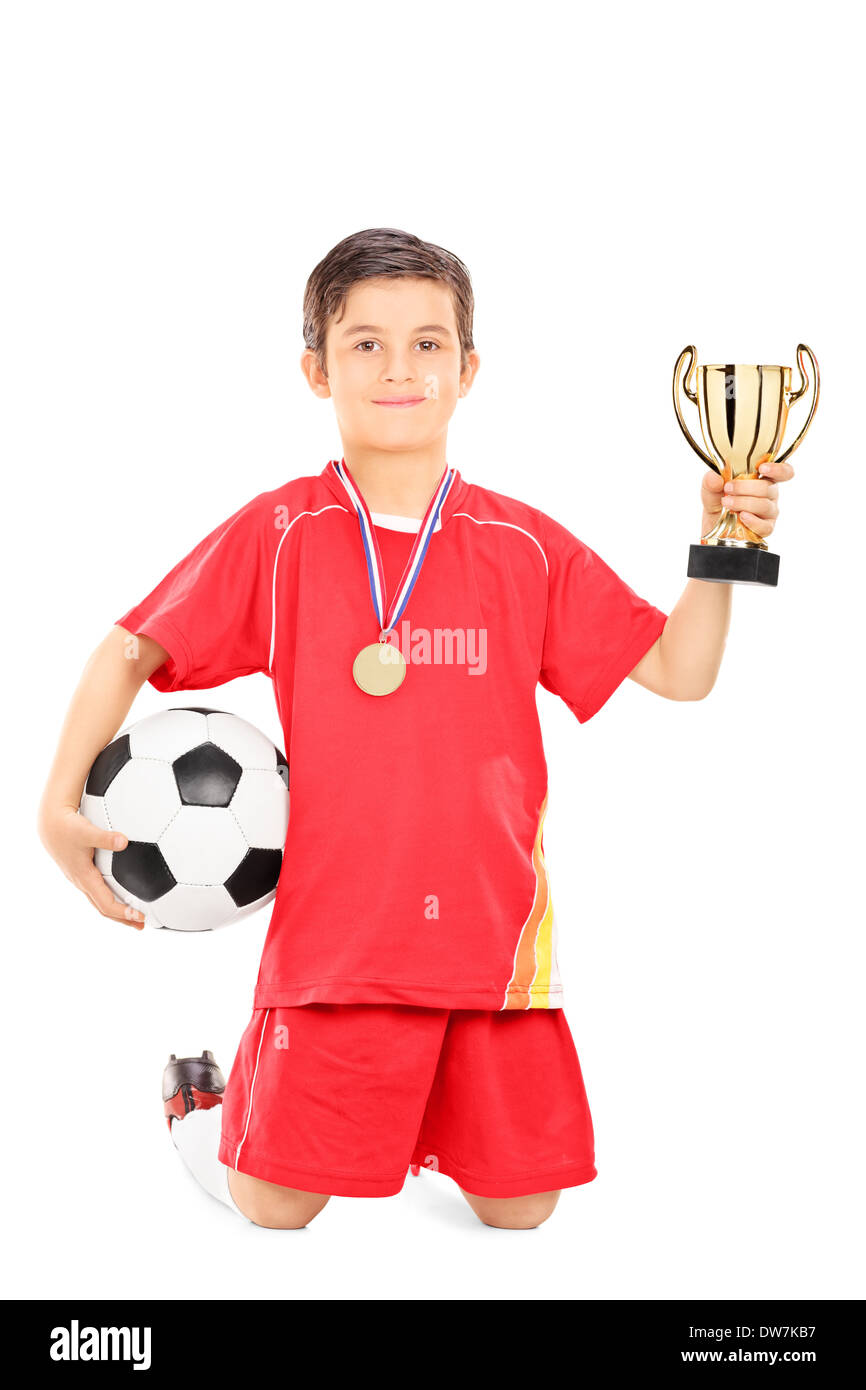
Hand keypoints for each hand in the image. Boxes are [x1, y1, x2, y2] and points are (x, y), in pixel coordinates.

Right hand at [37, 803, 145, 927]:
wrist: (50, 824)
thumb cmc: (67, 828)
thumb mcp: (87, 831)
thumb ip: (106, 838)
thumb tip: (124, 842)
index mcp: (84, 877)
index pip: (105, 904)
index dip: (123, 913)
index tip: (140, 916)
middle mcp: (82, 882)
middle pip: (103, 908)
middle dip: (122, 919)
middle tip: (141, 925)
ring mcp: (80, 879)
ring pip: (99, 901)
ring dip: (116, 910)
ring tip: (133, 916)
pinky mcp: (81, 872)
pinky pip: (96, 892)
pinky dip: (109, 898)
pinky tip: (118, 894)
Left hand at [700, 459, 792, 539]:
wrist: (713, 525)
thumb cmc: (718, 501)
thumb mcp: (710, 488)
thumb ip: (711, 480)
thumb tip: (716, 478)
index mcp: (762, 479)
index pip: (783, 472)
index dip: (777, 469)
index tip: (762, 468)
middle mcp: (769, 494)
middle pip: (768, 487)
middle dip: (745, 487)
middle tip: (728, 489)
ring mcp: (769, 512)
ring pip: (764, 505)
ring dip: (744, 503)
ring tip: (727, 503)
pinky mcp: (766, 528)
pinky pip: (765, 526)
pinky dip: (752, 521)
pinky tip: (742, 517)